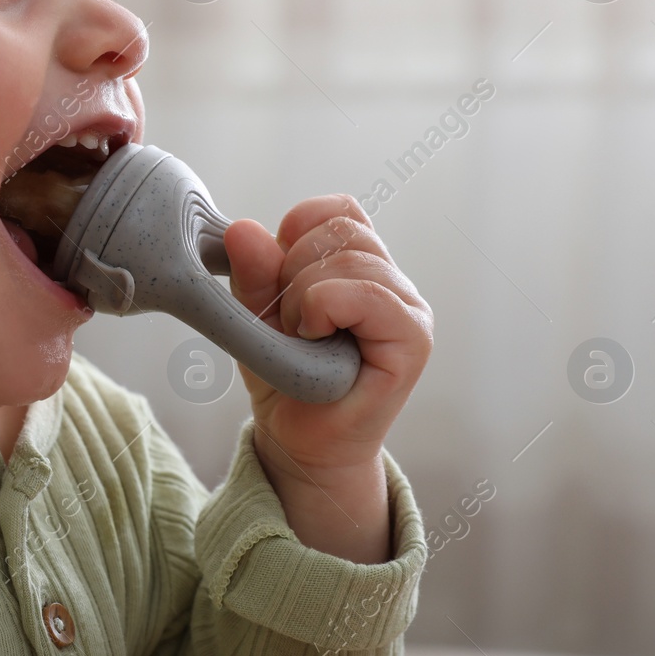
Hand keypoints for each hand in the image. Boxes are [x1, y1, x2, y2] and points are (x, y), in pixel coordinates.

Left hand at [223, 195, 431, 561]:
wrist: (300, 445)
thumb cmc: (285, 378)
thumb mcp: (255, 314)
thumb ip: (253, 271)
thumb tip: (240, 227)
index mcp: (364, 267)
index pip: (336, 211)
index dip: (295, 233)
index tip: (277, 280)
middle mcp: (395, 283)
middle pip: (340, 229)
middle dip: (293, 268)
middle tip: (286, 320)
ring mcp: (410, 310)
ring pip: (350, 258)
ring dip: (303, 295)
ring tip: (301, 337)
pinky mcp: (414, 339)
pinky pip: (367, 294)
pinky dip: (323, 308)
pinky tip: (314, 338)